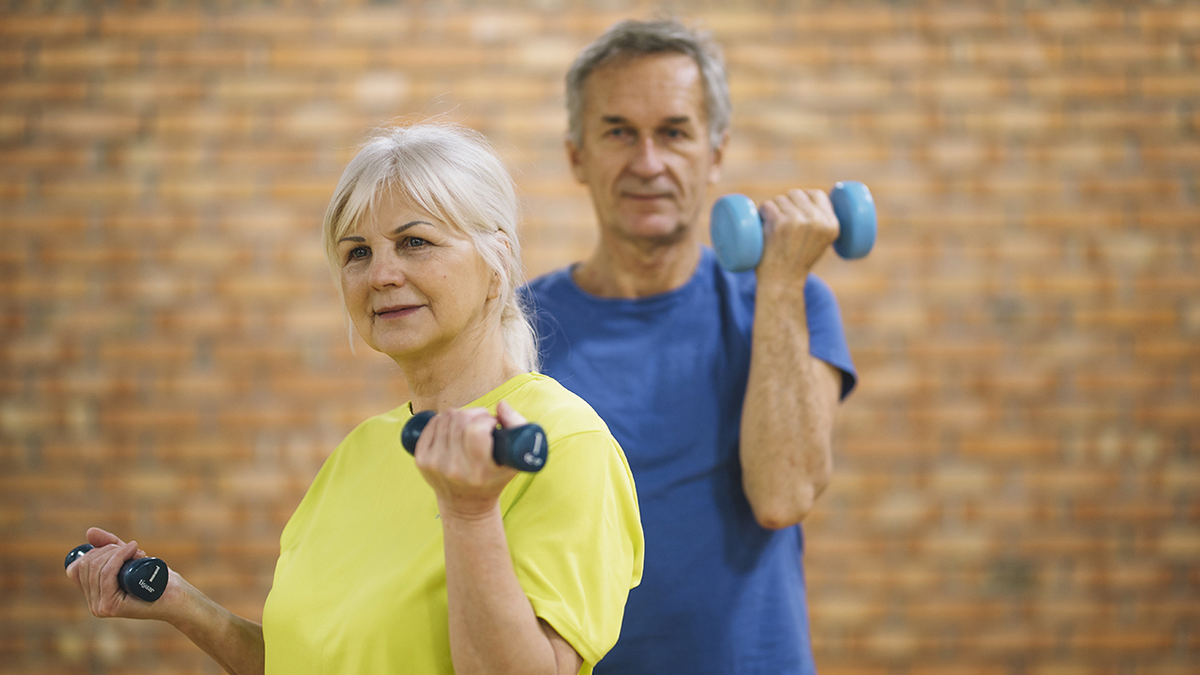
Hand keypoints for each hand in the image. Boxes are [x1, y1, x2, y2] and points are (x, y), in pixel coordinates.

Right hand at [65, 527, 182, 620]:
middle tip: (134, 550)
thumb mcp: (129, 557)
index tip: (118, 547)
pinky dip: (119, 558)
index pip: (75, 568)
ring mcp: (100, 607)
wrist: (177, 596)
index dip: (94, 551)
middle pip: (86, 565)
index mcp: (92, 594)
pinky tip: (134, 552)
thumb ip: (109, 545)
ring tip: (138, 553)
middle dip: (110, 549)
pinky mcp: (112, 607)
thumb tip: (90, 532)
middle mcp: (93, 604)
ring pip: (97, 568)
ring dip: (118, 552)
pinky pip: (106, 576)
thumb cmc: (155, 577)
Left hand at [412, 401, 526, 517]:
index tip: (492, 426)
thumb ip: (518, 428)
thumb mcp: (515, 460)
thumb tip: (501, 405)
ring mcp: (434, 464)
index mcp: (478, 471)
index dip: (487, 420)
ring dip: (460, 415)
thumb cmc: (494, 479)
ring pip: (445, 418)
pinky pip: (432, 424)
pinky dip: (444, 420)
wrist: (466, 506)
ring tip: (468, 426)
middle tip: (481, 423)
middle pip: (460, 419)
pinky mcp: (421, 459)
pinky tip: (453, 428)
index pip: (476, 430)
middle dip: (475, 414)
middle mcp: (454, 468)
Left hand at [757, 189, 839, 279]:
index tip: (795, 207)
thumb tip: (809, 197)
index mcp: (832, 225)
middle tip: (781, 223)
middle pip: (796, 194)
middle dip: (786, 203)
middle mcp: (817, 221)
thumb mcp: (820, 243)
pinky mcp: (779, 223)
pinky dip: (761, 213)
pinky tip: (762, 224)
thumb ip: (820, 223)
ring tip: (772, 228)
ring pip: (780, 199)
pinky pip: (767, 205)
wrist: (782, 284)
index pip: (817, 194)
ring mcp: (798, 221)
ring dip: (773, 209)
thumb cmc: (797, 264)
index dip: (804, 197)